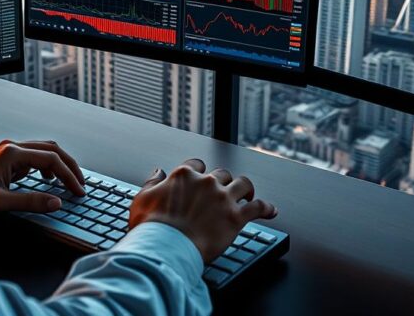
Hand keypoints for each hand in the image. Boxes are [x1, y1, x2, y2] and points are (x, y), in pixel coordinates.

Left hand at [0, 139, 84, 222]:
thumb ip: (31, 201)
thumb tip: (56, 202)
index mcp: (11, 153)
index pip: (51, 159)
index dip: (69, 175)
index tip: (78, 190)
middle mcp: (11, 148)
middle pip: (51, 150)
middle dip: (69, 166)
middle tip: (80, 184)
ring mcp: (7, 153)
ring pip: (43, 152)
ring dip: (58, 165)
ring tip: (68, 182)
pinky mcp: (5, 161)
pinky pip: (33, 159)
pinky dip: (46, 168)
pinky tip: (47, 180)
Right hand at [129, 158, 277, 261]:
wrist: (166, 248)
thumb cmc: (152, 228)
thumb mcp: (142, 200)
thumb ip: (152, 182)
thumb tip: (158, 172)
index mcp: (184, 176)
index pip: (197, 165)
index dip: (201, 171)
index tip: (202, 177)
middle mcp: (206, 182)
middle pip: (222, 174)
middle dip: (223, 181)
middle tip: (224, 191)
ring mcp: (223, 198)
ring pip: (243, 184)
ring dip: (247, 188)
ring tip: (248, 194)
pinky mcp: (236, 217)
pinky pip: (258, 207)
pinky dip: (267, 208)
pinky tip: (271, 211)